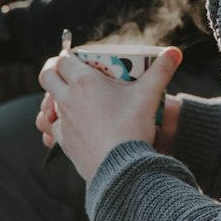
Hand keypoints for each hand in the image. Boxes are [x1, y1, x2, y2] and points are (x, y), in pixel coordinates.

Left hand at [36, 48, 182, 181]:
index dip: (67, 55)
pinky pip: (51, 130)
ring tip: (63, 99)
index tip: (75, 57)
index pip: (64, 59)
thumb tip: (176, 51)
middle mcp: (67, 99)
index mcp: (83, 82)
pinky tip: (65, 125)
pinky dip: (55, 125)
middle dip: (53, 70)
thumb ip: (162, 71)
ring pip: (45, 105)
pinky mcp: (64, 141)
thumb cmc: (132, 127)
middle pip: (46, 76)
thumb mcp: (149, 95)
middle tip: (64, 71)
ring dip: (50, 99)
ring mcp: (63, 121)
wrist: (121, 168)